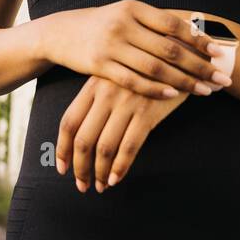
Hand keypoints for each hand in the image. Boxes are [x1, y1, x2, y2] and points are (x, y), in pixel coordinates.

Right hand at [44, 0, 231, 99]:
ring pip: (155, 68)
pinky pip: (133, 81)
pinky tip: (174, 95)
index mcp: (134, 8)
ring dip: (184, 81)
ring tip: (205, 91)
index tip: (220, 52)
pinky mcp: (99, 65)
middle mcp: (124, 24)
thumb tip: (194, 28)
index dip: (199, 39)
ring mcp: (111, 45)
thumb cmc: (102, 24)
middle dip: (200, 65)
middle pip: (170, 49)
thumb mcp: (125, 14)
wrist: (60, 33)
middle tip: (223, 77)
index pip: (174, 25)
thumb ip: (153, 21)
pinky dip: (156, 89)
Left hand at [55, 75, 195, 192]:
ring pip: (105, 146)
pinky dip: (120, 167)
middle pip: (83, 139)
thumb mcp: (114, 75)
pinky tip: (116, 178)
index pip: (68, 121)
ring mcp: (126, 103)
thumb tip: (83, 134)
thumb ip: (97, 98)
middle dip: (80, 167)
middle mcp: (106, 94)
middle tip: (81, 184)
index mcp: (92, 85)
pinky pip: (129, 146)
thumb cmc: (142, 68)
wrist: (178, 54)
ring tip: (100, 185)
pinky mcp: (148, 112)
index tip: (62, 168)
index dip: (62, 148)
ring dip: (99, 172)